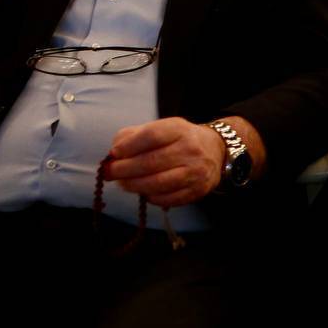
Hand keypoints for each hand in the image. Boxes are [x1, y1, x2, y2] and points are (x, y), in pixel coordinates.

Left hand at [102, 117, 225, 206]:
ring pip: (157, 183)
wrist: (216, 150)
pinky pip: (167, 198)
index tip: (114, 153)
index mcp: (179, 129)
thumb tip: (114, 153)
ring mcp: (195, 172)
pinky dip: (150, 197)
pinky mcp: (197, 190)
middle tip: (110, 173)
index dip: (129, 146)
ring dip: (134, 185)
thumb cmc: (179, 139)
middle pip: (151, 162)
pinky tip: (144, 191)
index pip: (151, 136)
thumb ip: (134, 136)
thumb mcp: (161, 128)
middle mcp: (190, 149)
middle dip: (124, 170)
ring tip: (123, 184)